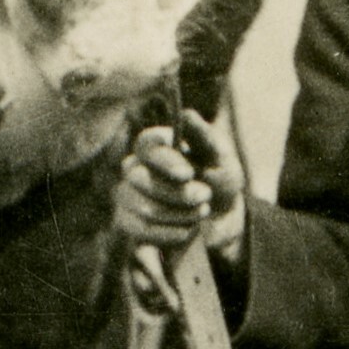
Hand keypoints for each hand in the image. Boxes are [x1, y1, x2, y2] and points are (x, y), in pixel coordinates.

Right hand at [114, 112, 245, 312]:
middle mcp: (136, 167)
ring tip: (200, 213)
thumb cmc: (219, 180)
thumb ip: (204, 137)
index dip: (165, 160)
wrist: (220, 218)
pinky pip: (138, 230)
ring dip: (178, 215)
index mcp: (157, 145)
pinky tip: (186, 231)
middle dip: (177, 193)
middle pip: (139, 178)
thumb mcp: (220, 157)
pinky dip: (167, 234)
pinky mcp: (128, 223)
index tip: (188, 174)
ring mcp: (128, 196)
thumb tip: (186, 114)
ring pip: (141, 207)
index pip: (146, 145)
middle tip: (205, 196)